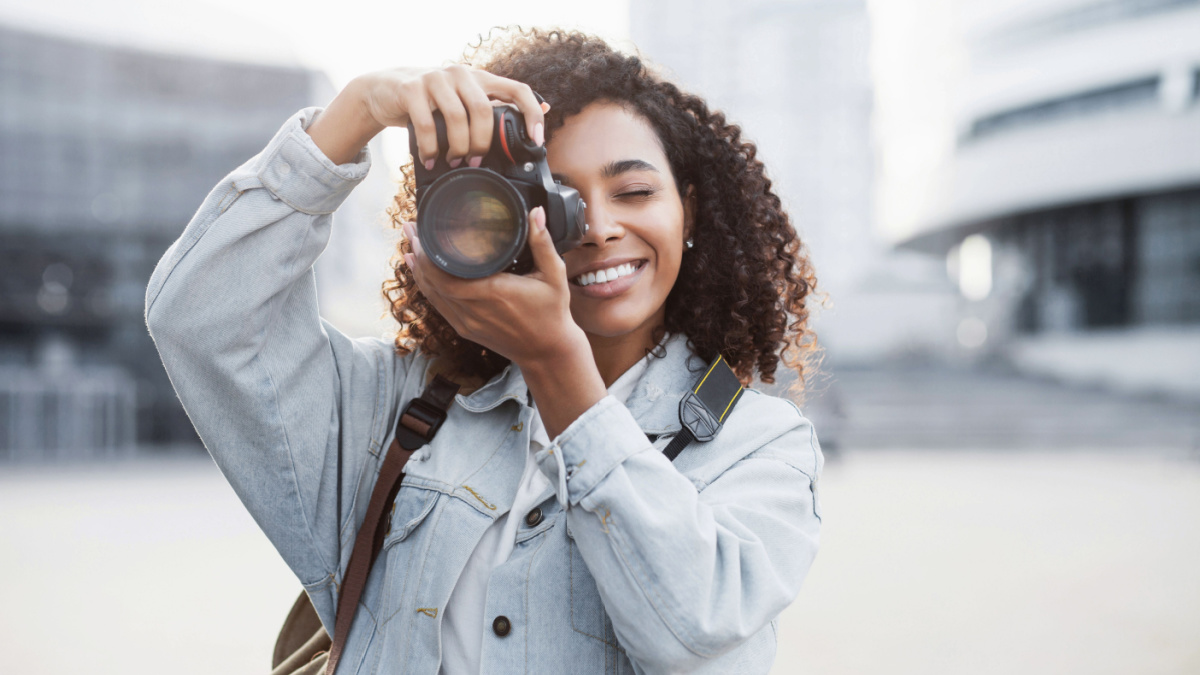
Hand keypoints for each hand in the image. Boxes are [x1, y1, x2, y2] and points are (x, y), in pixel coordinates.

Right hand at [307, 65, 548, 165]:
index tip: (536, 141)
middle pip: (483, 110)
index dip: (531, 114)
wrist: (384, 91)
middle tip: (475, 161)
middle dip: (482, 143)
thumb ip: (495, 105)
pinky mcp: (411, 89)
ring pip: (457, 118)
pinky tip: (430, 160)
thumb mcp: (464, 100)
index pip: (517, 89)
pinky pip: (428, 125)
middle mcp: (461, 74)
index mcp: (480, 78)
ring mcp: (435, 78)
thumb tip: (543, 108)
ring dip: (457, 147)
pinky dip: (431, 149)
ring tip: (453, 161)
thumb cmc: (431, 102)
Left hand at [402, 206, 585, 369]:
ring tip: (409, 245)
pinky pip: (439, 306)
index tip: (422, 229)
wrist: (548, 352)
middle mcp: (475, 309)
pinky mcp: (466, 329)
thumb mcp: (554, 275)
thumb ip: (543, 243)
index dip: (427, 254)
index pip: (446, 275)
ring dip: (418, 270)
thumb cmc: (552, 312)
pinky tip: (419, 273)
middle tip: (411, 228)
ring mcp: (467, 322)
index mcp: (493, 292)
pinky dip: (426, 287)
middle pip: (432, 281)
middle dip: (418, 253)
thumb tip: (536, 213)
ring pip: (432, 294)